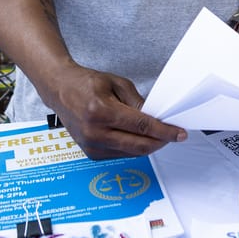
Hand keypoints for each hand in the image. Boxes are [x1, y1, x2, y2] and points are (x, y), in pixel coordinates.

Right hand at [40, 63, 186, 159]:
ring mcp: (91, 145)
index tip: (179, 133)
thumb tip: (155, 118)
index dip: (164, 131)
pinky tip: (138, 137)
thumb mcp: (116, 83)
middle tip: (173, 135)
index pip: (142, 126)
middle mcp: (95, 132)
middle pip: (139, 146)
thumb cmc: (85, 83)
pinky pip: (121, 154)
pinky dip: (133, 148)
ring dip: (148, 145)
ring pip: (132, 153)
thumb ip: (137, 102)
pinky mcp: (91, 153)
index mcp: (101, 111)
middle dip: (160, 142)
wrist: (59, 90)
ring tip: (156, 133)